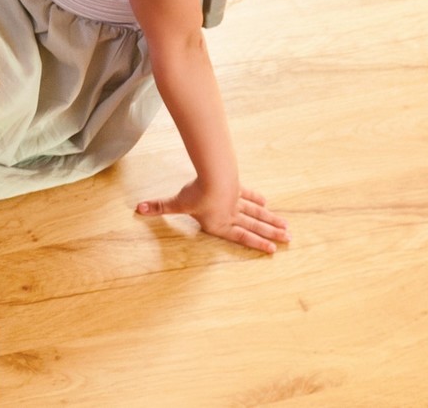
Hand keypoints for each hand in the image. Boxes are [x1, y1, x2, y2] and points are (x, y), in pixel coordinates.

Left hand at [136, 177, 289, 252]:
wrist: (213, 177)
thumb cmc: (195, 195)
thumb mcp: (176, 203)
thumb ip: (159, 207)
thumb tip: (139, 210)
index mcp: (219, 224)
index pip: (240, 237)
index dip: (256, 244)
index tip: (273, 250)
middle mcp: (232, 215)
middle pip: (254, 226)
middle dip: (271, 233)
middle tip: (288, 239)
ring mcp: (236, 201)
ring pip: (257, 213)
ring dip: (271, 220)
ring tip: (286, 226)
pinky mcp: (237, 187)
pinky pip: (248, 194)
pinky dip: (256, 198)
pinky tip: (266, 202)